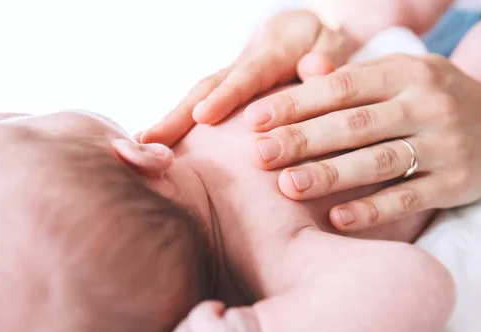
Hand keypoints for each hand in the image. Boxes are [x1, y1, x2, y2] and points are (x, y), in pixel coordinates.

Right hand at [140, 10, 356, 145]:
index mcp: (274, 50)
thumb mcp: (335, 46)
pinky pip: (203, 106)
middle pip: (209, 85)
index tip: (202, 116)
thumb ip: (327, 59)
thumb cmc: (325, 46)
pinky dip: (181, 125)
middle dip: (179, 114)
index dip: (226, 95)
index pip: (248, 74)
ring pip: (199, 96)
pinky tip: (161, 147)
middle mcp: (245, 63)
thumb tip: (315, 68)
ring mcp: (232, 77)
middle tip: (151, 141)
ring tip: (145, 148)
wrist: (308, 34)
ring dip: (172, 122)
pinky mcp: (227, 91)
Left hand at [244, 54, 480, 230]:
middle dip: (302, 140)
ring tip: (288, 186)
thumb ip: (354, 76)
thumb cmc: (438, 98)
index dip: (295, 103)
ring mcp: (444, 145)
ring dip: (330, 175)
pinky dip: (373, 209)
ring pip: (378, 161)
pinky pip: (409, 198)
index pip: (341, 87)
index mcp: (406, 72)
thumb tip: (306, 68)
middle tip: (259, 155)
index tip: (254, 120)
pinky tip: (338, 218)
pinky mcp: (456, 183)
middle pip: (354, 124)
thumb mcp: (403, 75)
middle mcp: (426, 104)